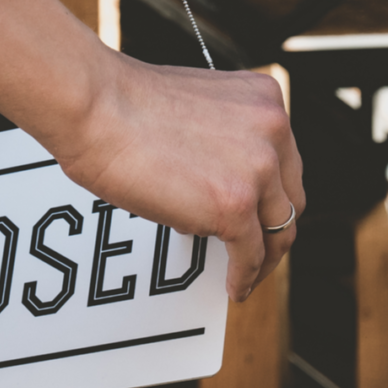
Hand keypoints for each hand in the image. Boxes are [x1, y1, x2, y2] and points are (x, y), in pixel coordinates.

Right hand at [56, 57, 303, 301]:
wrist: (96, 107)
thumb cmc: (122, 103)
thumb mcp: (196, 109)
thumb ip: (220, 141)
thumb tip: (212, 189)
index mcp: (265, 100)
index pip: (285, 161)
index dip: (274, 196)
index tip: (261, 216)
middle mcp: (273, 130)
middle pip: (291, 198)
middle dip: (275, 231)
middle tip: (259, 253)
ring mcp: (257, 169)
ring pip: (278, 231)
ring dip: (264, 261)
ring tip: (247, 277)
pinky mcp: (233, 206)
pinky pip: (250, 256)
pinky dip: (243, 277)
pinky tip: (232, 287)